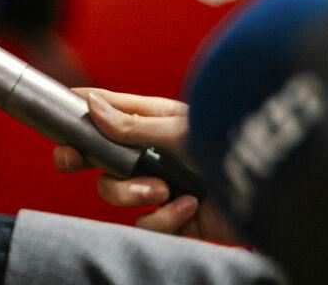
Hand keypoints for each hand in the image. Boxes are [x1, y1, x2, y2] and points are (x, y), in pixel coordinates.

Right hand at [51, 88, 233, 240]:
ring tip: (161, 190)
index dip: (80, 112)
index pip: (107, 111)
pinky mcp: (172, 218)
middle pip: (98, 156)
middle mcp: (152, 153)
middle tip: (70, 159)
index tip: (59, 114)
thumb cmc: (229, 149)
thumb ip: (130, 124)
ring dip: (132, 192)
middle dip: (82, 159)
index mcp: (153, 122)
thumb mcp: (176, 131)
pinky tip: (188, 206)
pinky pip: (145, 223)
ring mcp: (160, 185)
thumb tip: (90, 104)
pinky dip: (164, 218)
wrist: (269, 196)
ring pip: (114, 191)